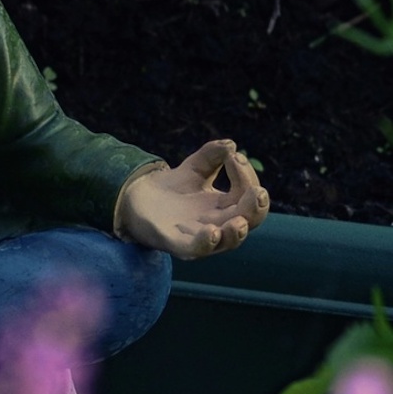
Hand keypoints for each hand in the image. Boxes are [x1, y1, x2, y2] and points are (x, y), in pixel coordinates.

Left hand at [116, 138, 270, 258]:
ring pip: (228, 241)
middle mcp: (219, 223)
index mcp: (226, 205)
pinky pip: (197, 249)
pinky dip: (206, 243)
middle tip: (257, 191)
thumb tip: (230, 144)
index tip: (233, 157)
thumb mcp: (193, 168)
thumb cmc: (172, 188)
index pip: (248, 193)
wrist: (135, 199)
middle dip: (256, 206)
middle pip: (249, 220)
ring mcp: (200, 237)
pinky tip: (211, 231)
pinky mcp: (178, 244)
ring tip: (239, 221)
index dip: (247, 176)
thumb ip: (210, 156)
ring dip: (236, 232)